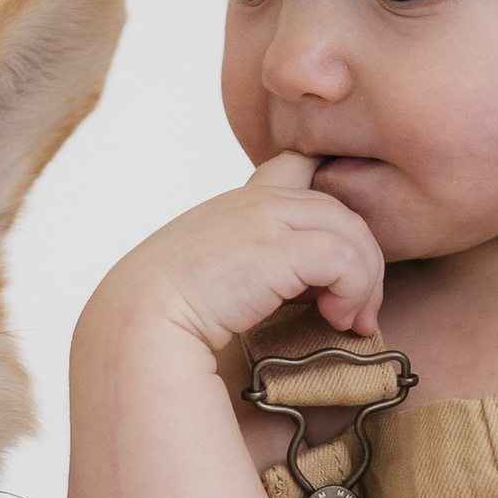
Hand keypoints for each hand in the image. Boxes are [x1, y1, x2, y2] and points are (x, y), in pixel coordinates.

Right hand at [102, 150, 386, 358]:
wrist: (133, 328)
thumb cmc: (163, 327)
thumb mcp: (203, 286)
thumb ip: (244, 278)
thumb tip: (291, 307)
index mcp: (231, 209)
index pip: (294, 169)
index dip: (326, 203)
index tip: (332, 266)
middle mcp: (250, 202)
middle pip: (337, 205)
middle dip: (360, 256)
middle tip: (357, 312)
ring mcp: (262, 217)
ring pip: (349, 228)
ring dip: (364, 278)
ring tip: (352, 321)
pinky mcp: (275, 246)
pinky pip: (343, 256)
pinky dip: (355, 288)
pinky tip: (340, 320)